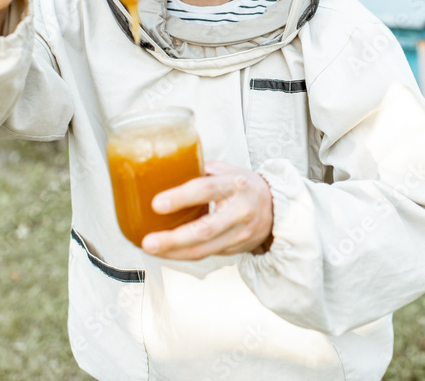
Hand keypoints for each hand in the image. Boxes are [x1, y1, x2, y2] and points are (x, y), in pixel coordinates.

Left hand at [142, 161, 273, 260]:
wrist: (276, 209)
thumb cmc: (245, 187)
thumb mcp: (226, 170)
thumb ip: (200, 171)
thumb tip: (164, 172)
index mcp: (236, 185)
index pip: (206, 190)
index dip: (181, 198)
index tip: (157, 204)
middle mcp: (240, 211)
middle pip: (204, 230)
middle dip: (173, 239)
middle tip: (148, 242)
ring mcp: (239, 234)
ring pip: (203, 249)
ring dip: (173, 252)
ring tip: (151, 248)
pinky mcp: (235, 249)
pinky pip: (205, 255)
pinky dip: (182, 255)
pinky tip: (166, 251)